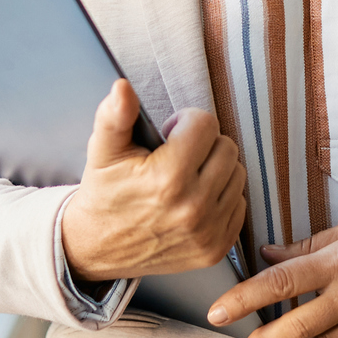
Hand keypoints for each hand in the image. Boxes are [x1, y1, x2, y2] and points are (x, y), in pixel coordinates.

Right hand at [59, 79, 246, 280]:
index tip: (168, 134)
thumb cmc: (105, 194)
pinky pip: (240, 205)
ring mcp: (207, 232)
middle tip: (177, 155)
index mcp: (168, 179)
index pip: (205, 124)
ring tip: (186, 176)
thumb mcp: (102, 152)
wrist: (97, 249)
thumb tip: (122, 88)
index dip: (185, 122)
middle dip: (203, 144)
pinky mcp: (216, 249)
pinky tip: (195, 199)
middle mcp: (193, 208)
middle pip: (227, 147)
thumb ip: (114, 116)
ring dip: (216, 169)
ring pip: (237, 174)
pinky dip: (222, 198)